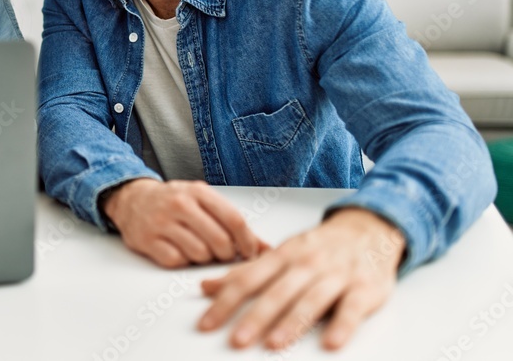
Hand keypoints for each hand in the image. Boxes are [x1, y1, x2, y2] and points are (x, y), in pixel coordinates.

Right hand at [102, 179, 266, 267]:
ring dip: (203, 258)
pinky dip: (182, 261)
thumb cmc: (174, 202)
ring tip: (199, 249)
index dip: (247, 241)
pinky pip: (176, 261)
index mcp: (198, 192)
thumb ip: (233, 224)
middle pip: (219, 240)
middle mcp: (179, 204)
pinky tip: (179, 250)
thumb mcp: (204, 203)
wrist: (132, 199)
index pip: (234, 220)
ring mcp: (161, 222)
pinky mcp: (147, 239)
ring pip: (199, 254)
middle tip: (222, 253)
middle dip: (226, 254)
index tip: (249, 253)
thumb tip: (266, 249)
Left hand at [198, 207, 405, 349]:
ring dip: (291, 323)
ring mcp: (336, 275)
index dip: (225, 301)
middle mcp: (307, 264)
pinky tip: (330, 343)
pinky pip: (352, 309)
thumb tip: (206, 287)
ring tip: (273, 344)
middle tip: (236, 340)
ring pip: (311, 300)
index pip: (248, 279)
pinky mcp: (365, 289)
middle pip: (277, 292)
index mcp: (283, 255)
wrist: (368, 230)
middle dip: (255, 317)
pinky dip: (342, 326)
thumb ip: (245, 273)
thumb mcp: (280, 254)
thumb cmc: (318, 247)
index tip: (207, 323)